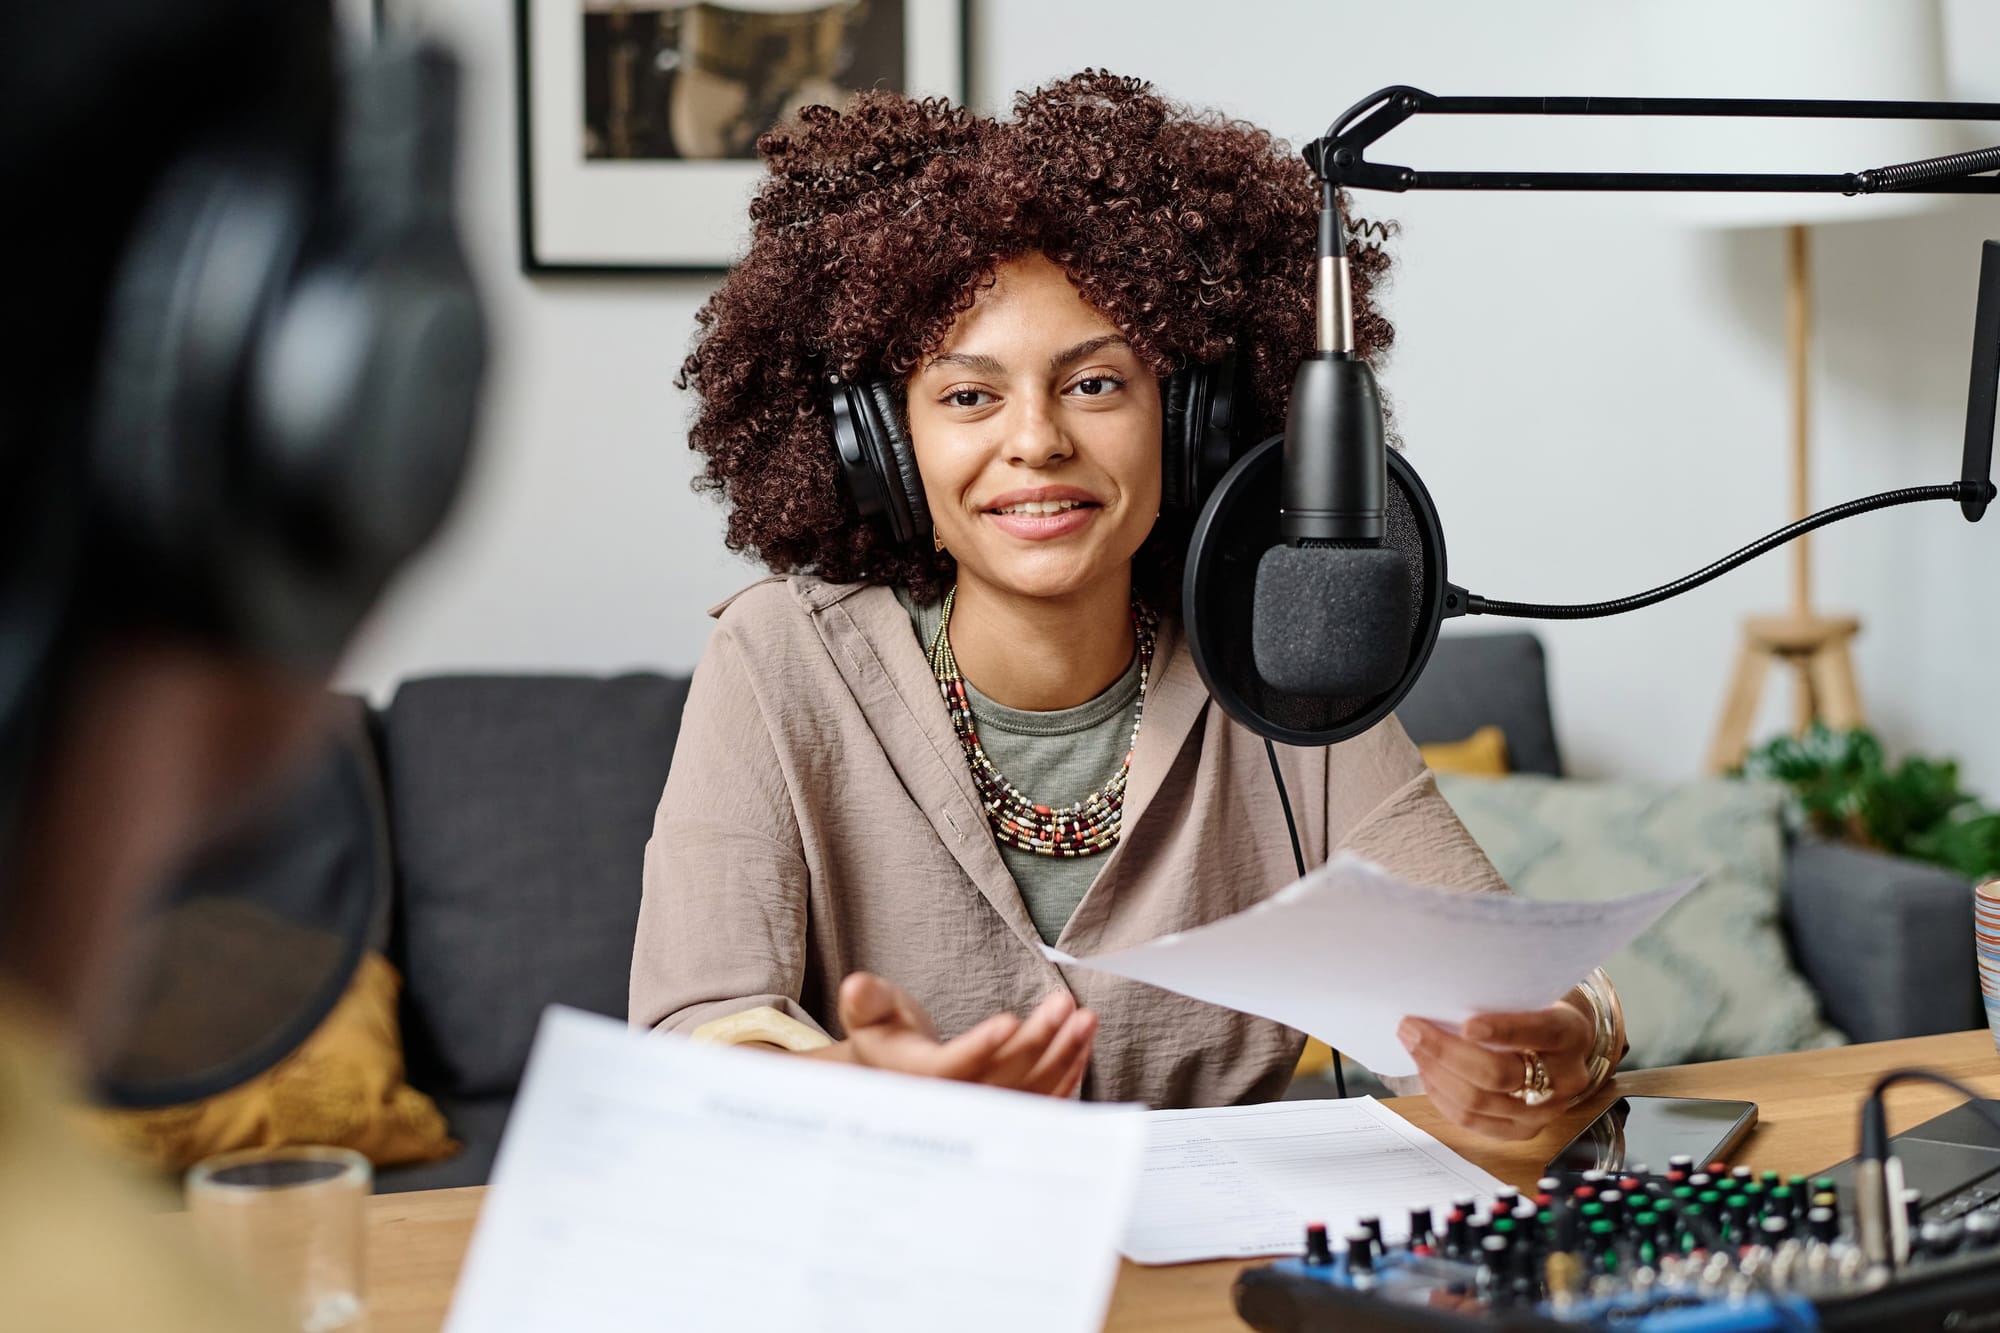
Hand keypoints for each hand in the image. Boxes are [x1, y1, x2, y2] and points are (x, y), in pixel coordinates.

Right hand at [810, 972, 1096, 1096]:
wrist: (897, 1077)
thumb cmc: (887, 1037)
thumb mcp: (870, 1012)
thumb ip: (867, 1000)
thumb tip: (857, 986)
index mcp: (915, 1080)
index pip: (949, 1069)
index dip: (978, 1048)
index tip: (1008, 1021)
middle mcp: (951, 1106)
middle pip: (1000, 1080)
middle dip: (1036, 1042)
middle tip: (1064, 1004)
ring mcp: (983, 1116)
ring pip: (1029, 1094)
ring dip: (1062, 1057)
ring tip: (1085, 1018)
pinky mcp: (1008, 1116)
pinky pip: (1044, 1102)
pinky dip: (1068, 1074)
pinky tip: (1082, 1042)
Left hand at [1397, 1000, 1594, 1140]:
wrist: (1562, 1045)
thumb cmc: (1534, 1011)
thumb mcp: (1530, 996)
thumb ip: (1500, 999)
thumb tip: (1441, 998)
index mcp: (1570, 1034)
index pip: (1539, 1032)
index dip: (1503, 1030)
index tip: (1466, 1025)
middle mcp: (1565, 1077)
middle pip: (1500, 1074)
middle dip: (1446, 1052)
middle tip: (1411, 1029)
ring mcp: (1546, 1110)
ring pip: (1480, 1101)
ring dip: (1435, 1073)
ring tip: (1413, 1047)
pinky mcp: (1524, 1131)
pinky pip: (1473, 1122)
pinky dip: (1442, 1096)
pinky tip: (1427, 1073)